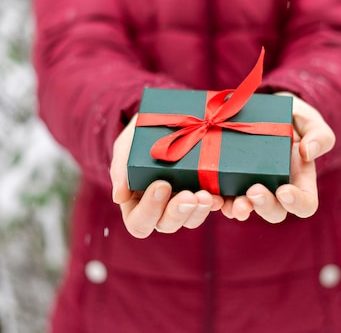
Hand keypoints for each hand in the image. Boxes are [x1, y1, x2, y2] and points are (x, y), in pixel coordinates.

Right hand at [110, 114, 223, 237]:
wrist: (170, 116)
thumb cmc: (142, 133)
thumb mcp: (127, 144)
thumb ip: (121, 168)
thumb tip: (119, 198)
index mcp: (137, 202)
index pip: (139, 223)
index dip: (149, 210)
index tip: (161, 184)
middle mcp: (161, 208)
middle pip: (167, 225)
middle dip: (178, 212)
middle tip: (189, 195)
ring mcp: (185, 202)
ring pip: (191, 220)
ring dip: (199, 211)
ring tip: (207, 196)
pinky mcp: (206, 193)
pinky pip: (213, 207)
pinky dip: (218, 205)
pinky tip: (221, 196)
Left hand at [220, 92, 334, 222]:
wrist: (263, 109)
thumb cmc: (292, 118)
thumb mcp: (310, 121)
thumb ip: (319, 135)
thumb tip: (308, 152)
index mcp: (300, 180)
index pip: (306, 204)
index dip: (297, 203)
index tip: (285, 191)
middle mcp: (275, 190)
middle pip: (275, 212)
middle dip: (264, 206)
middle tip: (254, 191)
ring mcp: (251, 188)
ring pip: (247, 210)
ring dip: (238, 209)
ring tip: (230, 204)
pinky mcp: (230, 181)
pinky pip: (223, 198)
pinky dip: (217, 200)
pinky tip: (210, 196)